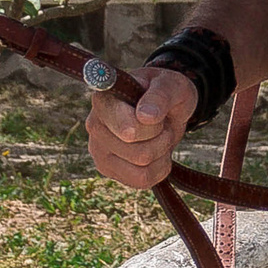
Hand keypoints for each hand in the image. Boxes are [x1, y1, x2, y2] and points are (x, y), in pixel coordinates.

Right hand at [87, 63, 198, 188]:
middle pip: (140, 154)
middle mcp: (94, 125)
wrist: (162, 108)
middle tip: (161, 123)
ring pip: (142, 171)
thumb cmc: (165, 93)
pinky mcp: (106, 168)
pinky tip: (155, 151)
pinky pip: (142, 181)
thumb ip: (161, 95)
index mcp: (105, 99)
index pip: (129, 130)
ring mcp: (98, 150)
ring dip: (161, 153)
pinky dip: (158, 169)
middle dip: (161, 140)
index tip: (156, 114)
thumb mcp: (172, 85)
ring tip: (158, 135)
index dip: (154, 128)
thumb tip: (146, 116)